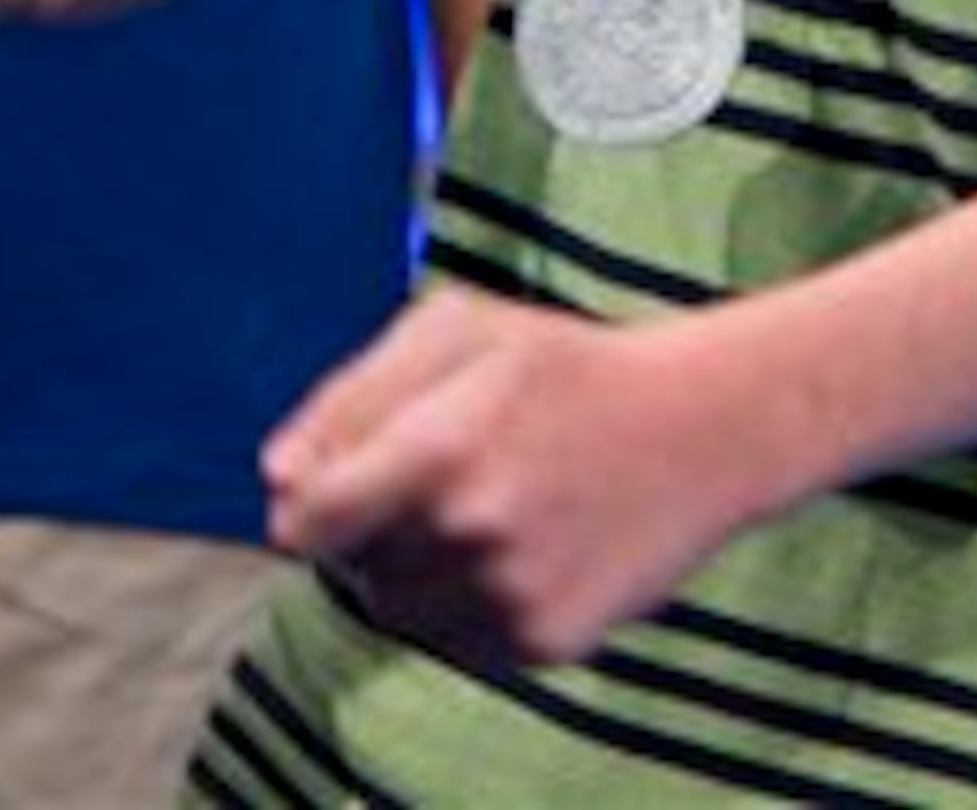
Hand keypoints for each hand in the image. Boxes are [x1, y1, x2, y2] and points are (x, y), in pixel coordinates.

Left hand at [260, 285, 758, 672]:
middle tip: (439, 477)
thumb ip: (348, 399)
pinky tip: (519, 546)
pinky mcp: (547, 642)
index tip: (330, 486)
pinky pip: (457, 641)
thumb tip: (275, 477)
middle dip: (371, 526)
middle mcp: (471, 535)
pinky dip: (467, 603)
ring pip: (398, 610)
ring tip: (482, 509)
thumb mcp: (453, 333)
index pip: (303, 522)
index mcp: (437, 449)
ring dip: (414, 568)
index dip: (305, 503)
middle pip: (349, 566)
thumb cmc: (561, 365)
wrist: (701, 427)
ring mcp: (511, 597)